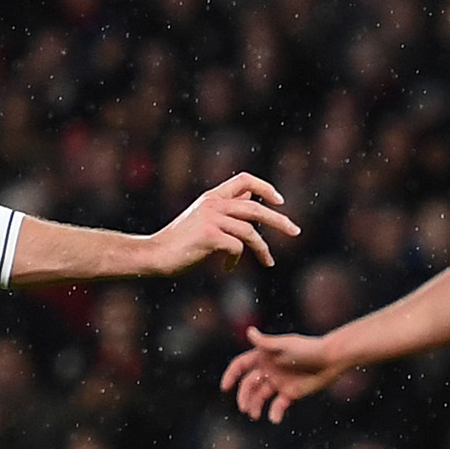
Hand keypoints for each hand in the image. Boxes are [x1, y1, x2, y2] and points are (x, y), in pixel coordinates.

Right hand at [141, 173, 297, 274]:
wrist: (153, 254)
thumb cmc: (178, 241)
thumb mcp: (202, 218)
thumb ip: (225, 207)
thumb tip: (250, 198)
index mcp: (211, 197)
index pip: (245, 180)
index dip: (265, 188)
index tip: (279, 202)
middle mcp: (213, 204)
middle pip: (256, 208)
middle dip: (279, 220)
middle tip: (295, 231)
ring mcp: (211, 219)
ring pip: (250, 231)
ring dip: (262, 249)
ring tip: (268, 262)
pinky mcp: (209, 236)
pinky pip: (237, 247)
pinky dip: (236, 259)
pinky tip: (228, 268)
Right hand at [220, 328, 347, 422]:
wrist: (330, 360)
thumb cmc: (307, 349)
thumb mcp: (285, 345)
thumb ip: (266, 342)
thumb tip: (249, 331)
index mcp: (263, 357)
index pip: (241, 366)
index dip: (231, 375)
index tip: (225, 387)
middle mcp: (268, 370)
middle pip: (248, 385)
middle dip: (244, 396)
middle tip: (244, 408)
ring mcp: (279, 382)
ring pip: (260, 397)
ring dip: (255, 406)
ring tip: (254, 415)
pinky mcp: (290, 394)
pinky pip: (278, 405)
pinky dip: (275, 413)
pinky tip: (275, 419)